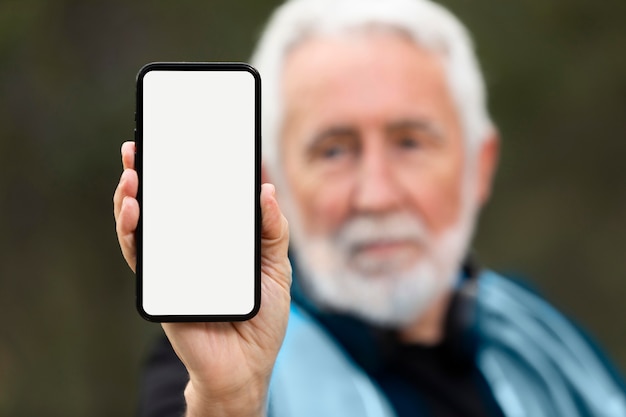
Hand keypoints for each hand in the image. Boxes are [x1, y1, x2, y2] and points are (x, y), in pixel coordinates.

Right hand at [113, 141, 291, 416]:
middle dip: (145, 176)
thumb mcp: (277, 267)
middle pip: (162, 206)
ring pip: (143, 227)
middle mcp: (189, 247)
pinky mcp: (161, 287)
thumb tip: (265, 190)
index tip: (177, 141)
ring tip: (132, 176)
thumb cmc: (263, 315)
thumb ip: (272, 230)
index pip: (195, 198)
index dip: (183, 170)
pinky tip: (134, 211)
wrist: (248, 364)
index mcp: (216, 238)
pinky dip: (132, 233)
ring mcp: (172, 266)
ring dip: (131, 199)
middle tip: (137, 149)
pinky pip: (140, 257)